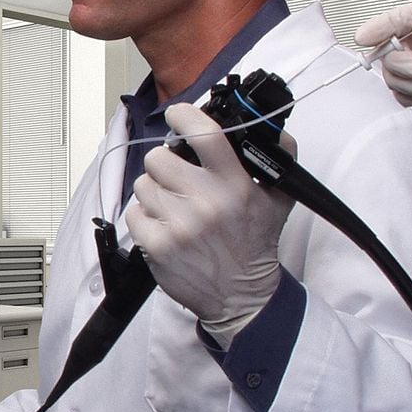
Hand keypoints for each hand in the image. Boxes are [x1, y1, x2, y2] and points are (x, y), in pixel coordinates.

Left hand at [125, 103, 294, 347]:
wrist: (241, 296)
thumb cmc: (255, 243)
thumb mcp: (278, 198)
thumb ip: (277, 158)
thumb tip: (265, 125)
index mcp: (234, 185)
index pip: (203, 134)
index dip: (184, 116)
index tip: (177, 116)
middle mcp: (205, 202)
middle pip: (159, 157)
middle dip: (165, 163)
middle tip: (177, 176)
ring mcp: (178, 225)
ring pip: (143, 184)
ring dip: (155, 191)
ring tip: (174, 205)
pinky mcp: (156, 245)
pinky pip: (134, 212)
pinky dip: (145, 216)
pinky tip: (165, 224)